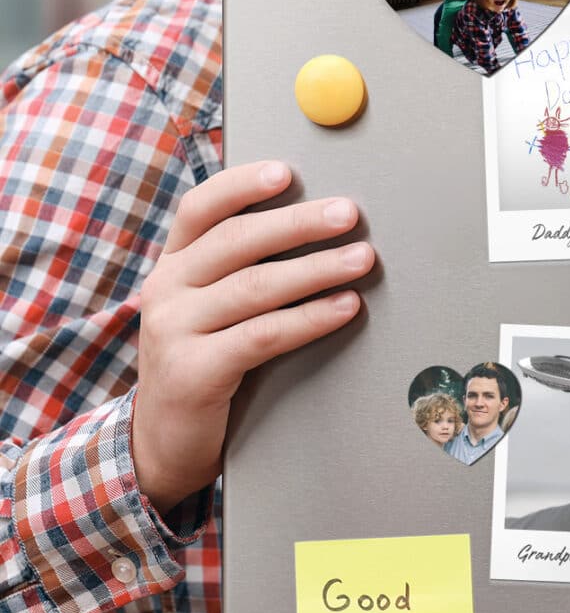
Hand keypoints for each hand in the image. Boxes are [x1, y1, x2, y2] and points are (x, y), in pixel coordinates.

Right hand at [133, 161, 373, 514]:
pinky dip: (310, 318)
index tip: (286, 172)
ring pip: (255, 287)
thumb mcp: (211, 308)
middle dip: (299, 224)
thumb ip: (244, 270)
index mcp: (173, 265)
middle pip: (237, 242)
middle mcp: (166, 289)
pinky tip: (345, 307)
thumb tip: (316, 227)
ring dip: (317, 269)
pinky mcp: (194, 371)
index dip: (243, 186)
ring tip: (362, 259)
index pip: (202, 208)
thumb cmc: (205, 362)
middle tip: (349, 214)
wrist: (165, 440)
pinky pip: (264, 335)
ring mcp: (174, 330)